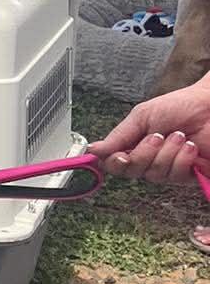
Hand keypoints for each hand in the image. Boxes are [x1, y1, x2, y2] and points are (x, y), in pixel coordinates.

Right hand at [90, 78, 209, 182]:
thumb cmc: (180, 107)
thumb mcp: (142, 116)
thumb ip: (118, 135)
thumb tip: (93, 149)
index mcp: (134, 145)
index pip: (114, 164)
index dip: (113, 162)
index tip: (118, 154)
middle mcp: (148, 160)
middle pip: (131, 172)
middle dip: (144, 153)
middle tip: (158, 135)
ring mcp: (168, 169)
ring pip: (154, 175)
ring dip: (167, 153)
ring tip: (180, 136)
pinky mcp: (188, 175)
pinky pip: (174, 176)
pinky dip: (182, 159)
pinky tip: (190, 147)